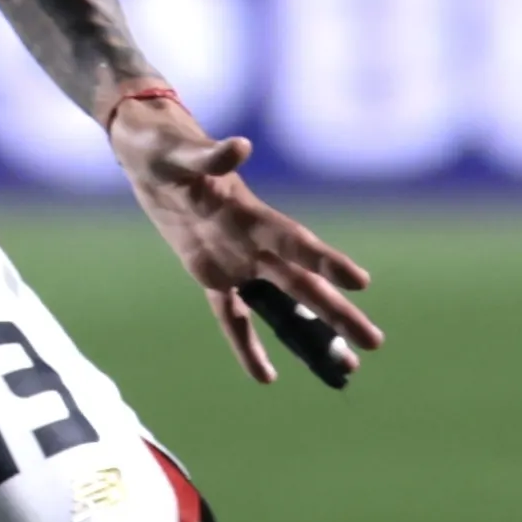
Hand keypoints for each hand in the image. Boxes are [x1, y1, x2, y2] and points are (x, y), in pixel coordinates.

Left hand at [107, 96, 384, 385]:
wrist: (146, 151)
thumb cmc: (164, 145)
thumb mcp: (180, 152)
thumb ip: (210, 157)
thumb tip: (240, 146)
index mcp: (250, 213)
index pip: (296, 242)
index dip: (325, 261)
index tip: (360, 282)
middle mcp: (252, 241)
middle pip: (302, 282)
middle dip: (336, 312)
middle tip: (375, 342)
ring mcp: (235, 259)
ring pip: (280, 303)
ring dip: (309, 333)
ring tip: (346, 364)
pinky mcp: (209, 273)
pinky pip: (231, 315)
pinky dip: (246, 344)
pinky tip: (266, 377)